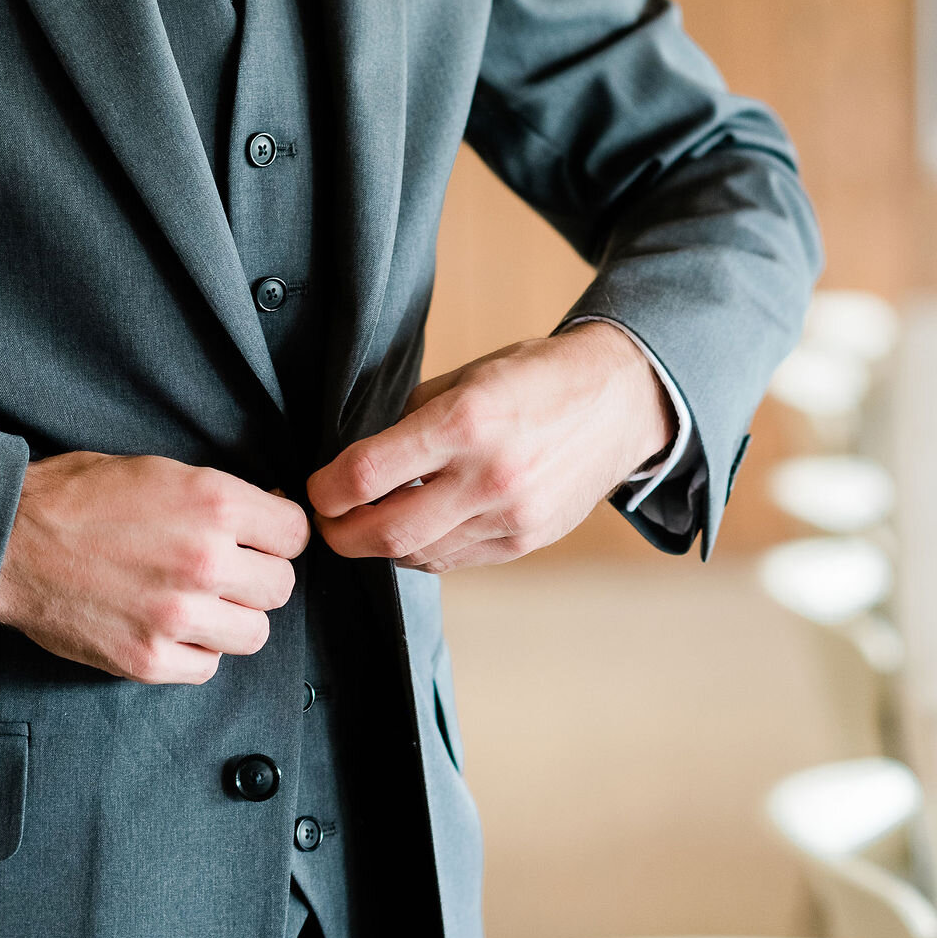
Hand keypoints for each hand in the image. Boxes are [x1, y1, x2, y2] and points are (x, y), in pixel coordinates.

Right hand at [0, 453, 310, 684]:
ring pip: (254, 633)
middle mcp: (206, 560)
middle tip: (223, 572)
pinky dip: (194, 651)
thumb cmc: (77, 498)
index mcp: (214, 503)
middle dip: (257, 577)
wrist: (7, 543)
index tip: (259, 541)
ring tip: (196, 602)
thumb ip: (221, 497)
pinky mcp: (150, 659)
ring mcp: (179, 616)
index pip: (296, 535)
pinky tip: (166, 626)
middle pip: (281, 587)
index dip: (277, 536)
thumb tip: (272, 513)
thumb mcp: (160, 471)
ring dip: (231, 619)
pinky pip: (207, 666)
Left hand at [307, 322, 671, 572]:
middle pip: (383, 533)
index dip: (325, 489)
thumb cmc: (535, 377)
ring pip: (415, 555)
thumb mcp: (467, 376)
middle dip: (339, 534)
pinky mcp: (524, 542)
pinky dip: (420, 551)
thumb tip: (355, 458)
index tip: (315, 488)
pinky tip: (414, 527)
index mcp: (466, 422)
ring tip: (367, 522)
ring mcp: (510, 517)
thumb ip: (410, 419)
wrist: (621, 401)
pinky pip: (451, 561)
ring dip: (379, 545)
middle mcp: (489, 477)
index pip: (366, 475)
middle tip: (325, 522)